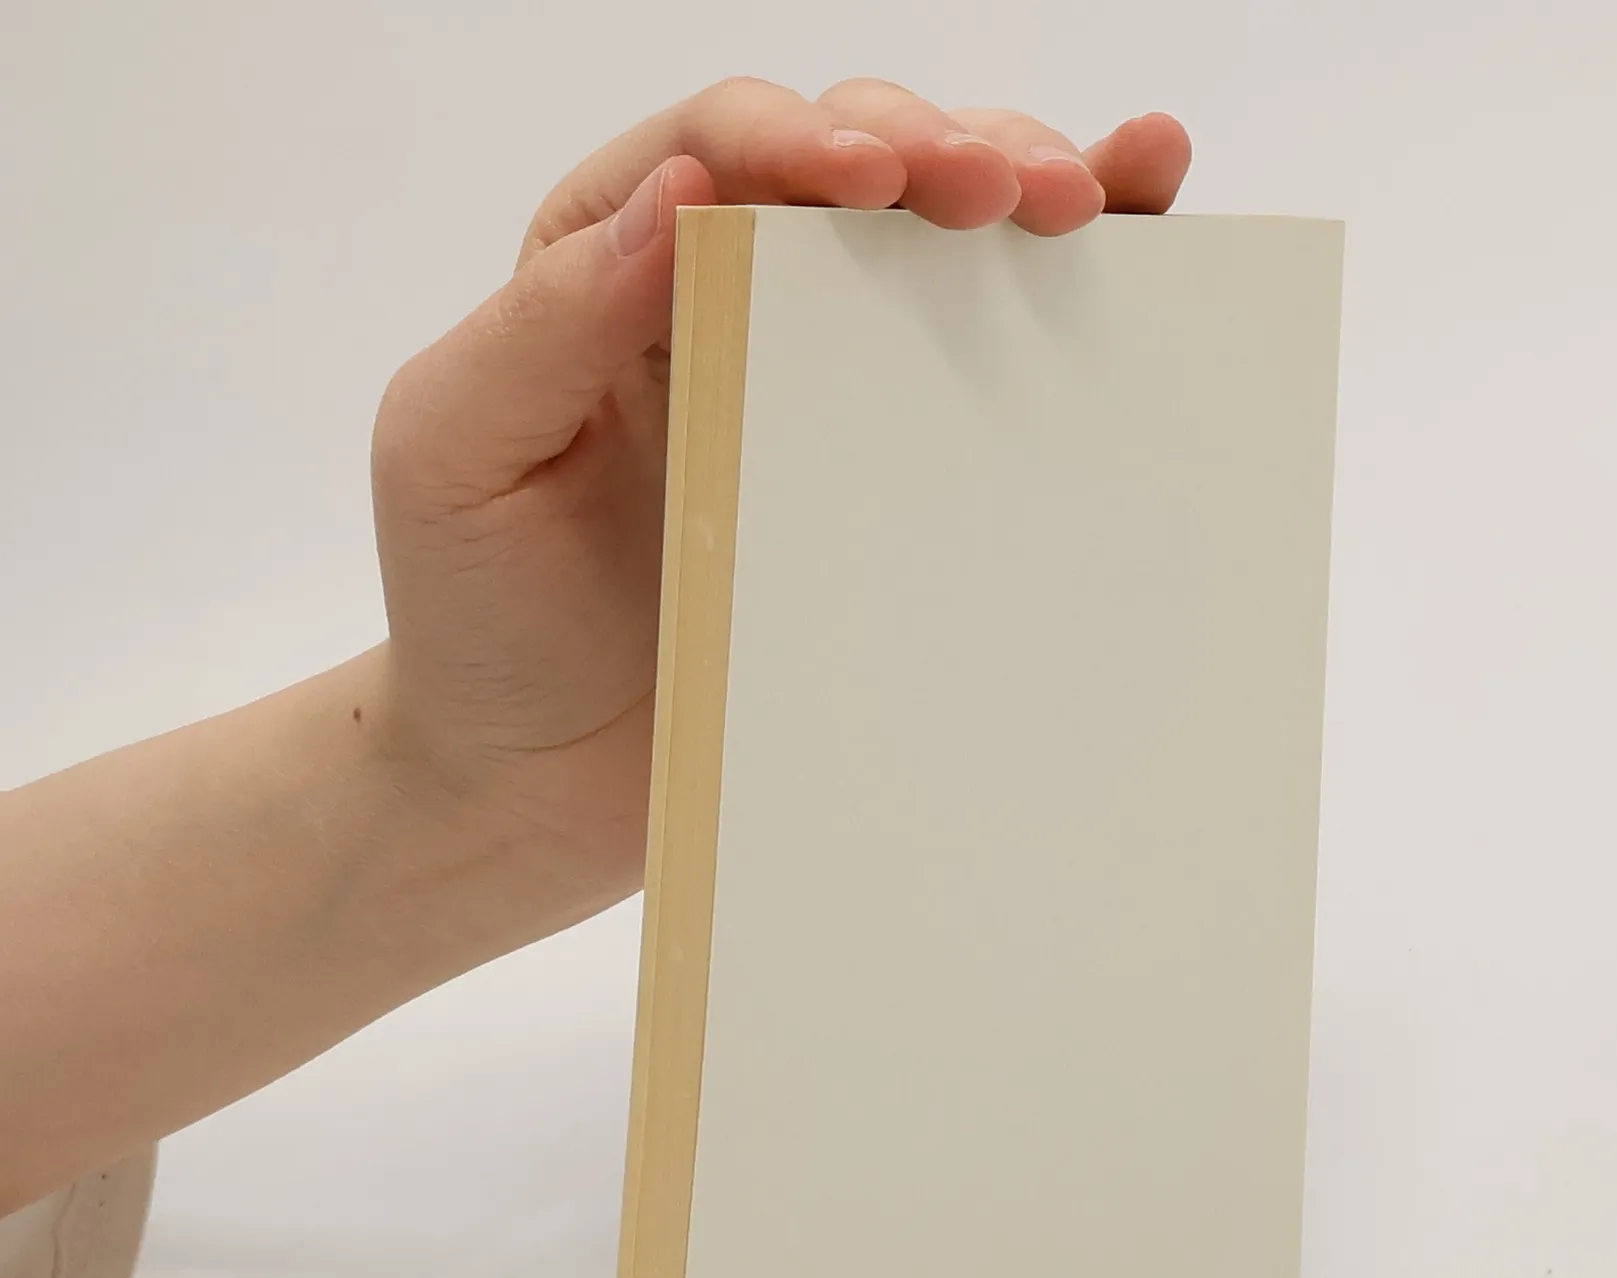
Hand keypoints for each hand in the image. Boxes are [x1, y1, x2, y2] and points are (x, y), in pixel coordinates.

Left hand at [369, 79, 1192, 935]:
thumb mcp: (459, 453)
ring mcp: (821, 386)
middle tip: (1015, 192)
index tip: (876, 180)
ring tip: (1094, 195)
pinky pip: (979, 366)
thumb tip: (680, 201)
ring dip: (1026, 190)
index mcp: (615, 260)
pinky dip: (1063, 292)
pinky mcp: (889, 480)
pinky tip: (1138, 229)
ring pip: (938, 242)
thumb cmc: (478, 617)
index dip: (806, 136)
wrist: (533, 783)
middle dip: (945, 151)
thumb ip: (547, 325)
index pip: (725, 146)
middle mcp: (731, 299)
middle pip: (858, 164)